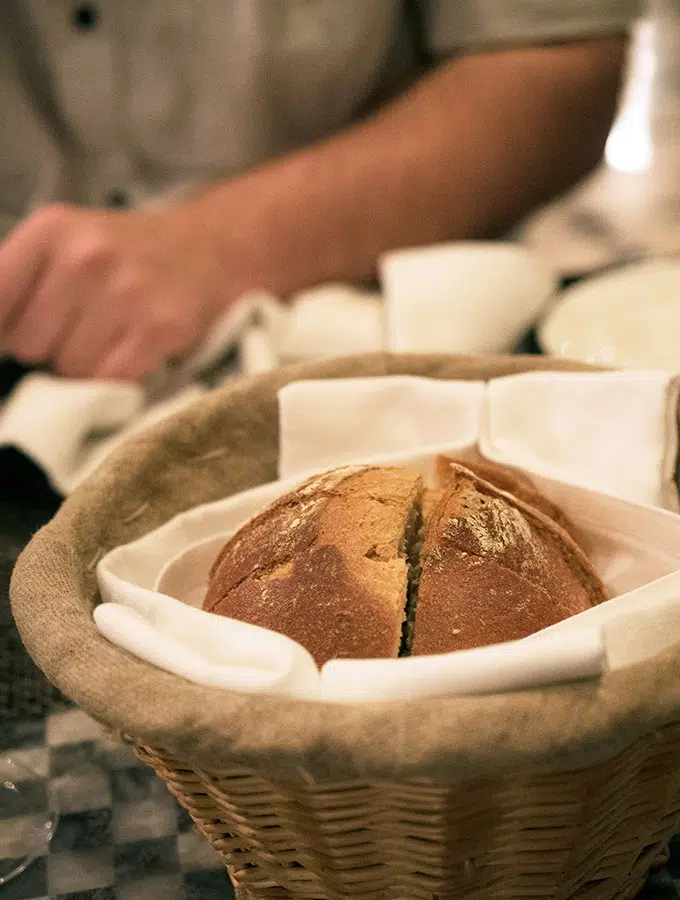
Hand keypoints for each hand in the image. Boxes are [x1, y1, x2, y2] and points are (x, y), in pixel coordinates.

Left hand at [0, 203, 228, 379]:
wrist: (208, 249)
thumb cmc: (128, 253)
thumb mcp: (65, 242)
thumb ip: (19, 281)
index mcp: (51, 230)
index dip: (4, 331)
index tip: (19, 337)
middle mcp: (85, 257)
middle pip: (29, 344)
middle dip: (49, 346)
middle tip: (80, 327)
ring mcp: (123, 294)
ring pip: (68, 368)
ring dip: (84, 365)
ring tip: (109, 337)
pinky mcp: (156, 329)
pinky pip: (108, 379)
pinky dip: (114, 377)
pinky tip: (128, 351)